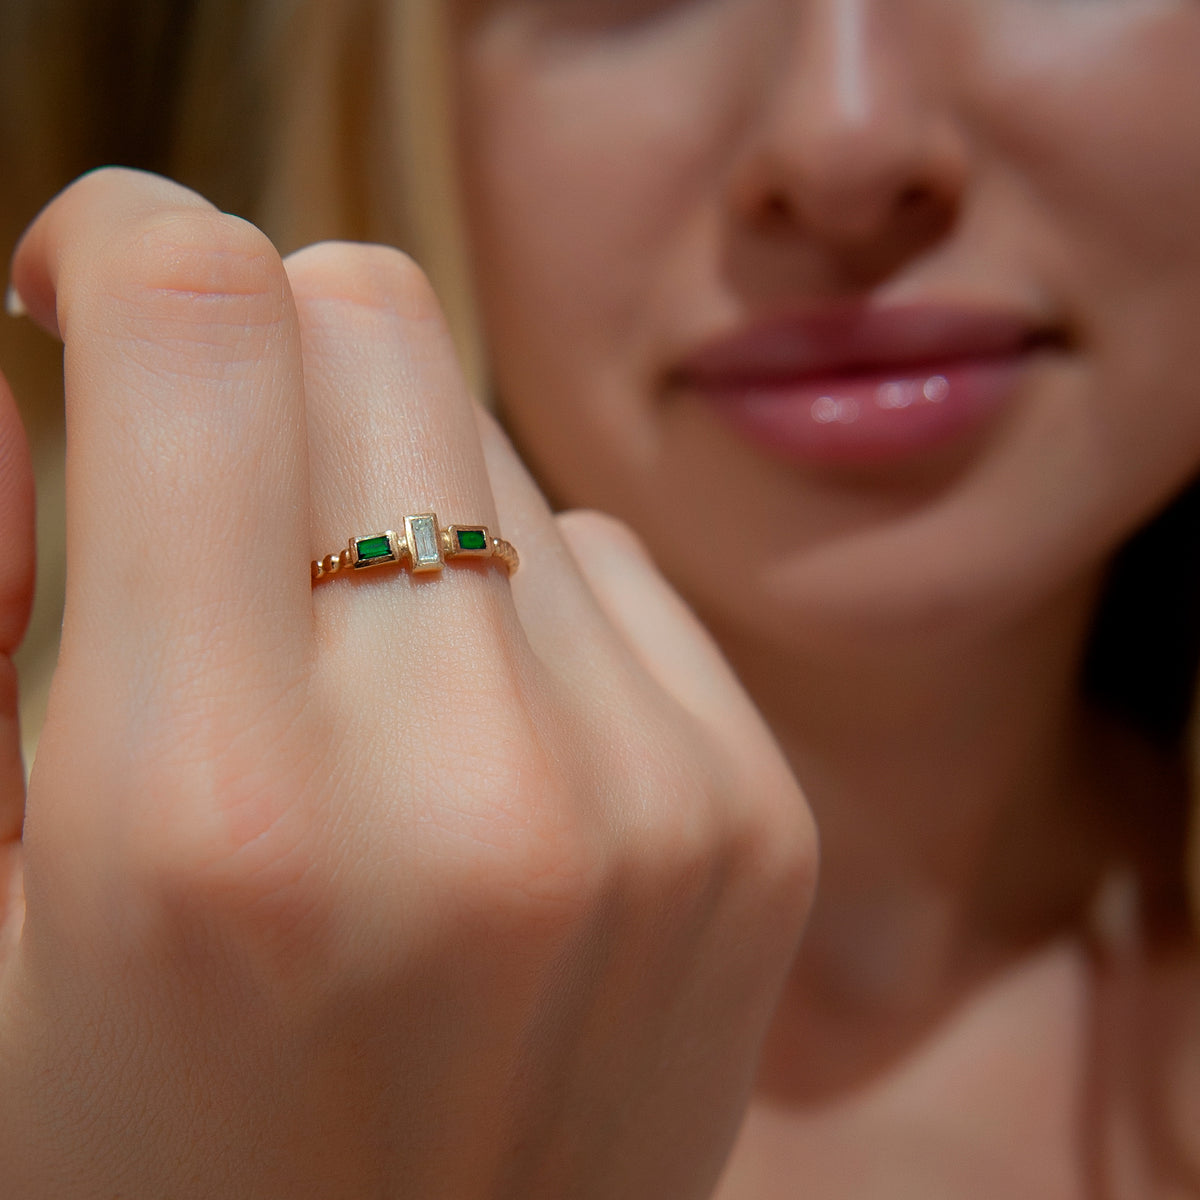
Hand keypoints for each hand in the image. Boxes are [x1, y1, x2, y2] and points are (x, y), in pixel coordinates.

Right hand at [0, 169, 815, 1198]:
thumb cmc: (143, 1153)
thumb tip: (41, 377)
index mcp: (214, 820)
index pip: (202, 322)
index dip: (122, 239)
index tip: (82, 283)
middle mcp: (474, 790)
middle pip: (375, 320)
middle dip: (259, 344)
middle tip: (205, 472)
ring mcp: (656, 799)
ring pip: (491, 442)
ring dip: (385, 491)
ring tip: (340, 669)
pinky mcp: (753, 815)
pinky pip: (608, 563)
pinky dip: (517, 601)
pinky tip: (476, 743)